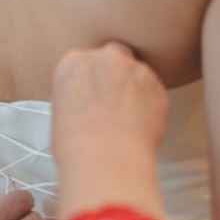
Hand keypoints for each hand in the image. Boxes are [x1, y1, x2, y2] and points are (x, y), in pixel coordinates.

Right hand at [51, 42, 169, 219]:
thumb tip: (83, 101)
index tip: (87, 94)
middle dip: (112, 76)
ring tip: (121, 120)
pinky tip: (135, 126)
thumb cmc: (77, 145)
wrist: (106, 161)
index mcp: (74, 61)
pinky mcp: (159, 87)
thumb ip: (75, 94)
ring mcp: (136, 70)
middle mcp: (106, 58)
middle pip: (112, 58)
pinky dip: (148, 105)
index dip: (86, 81)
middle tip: (106, 103)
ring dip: (131, 91)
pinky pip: (153, 92)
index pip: (81, 61)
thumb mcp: (60, 112)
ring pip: (136, 74)